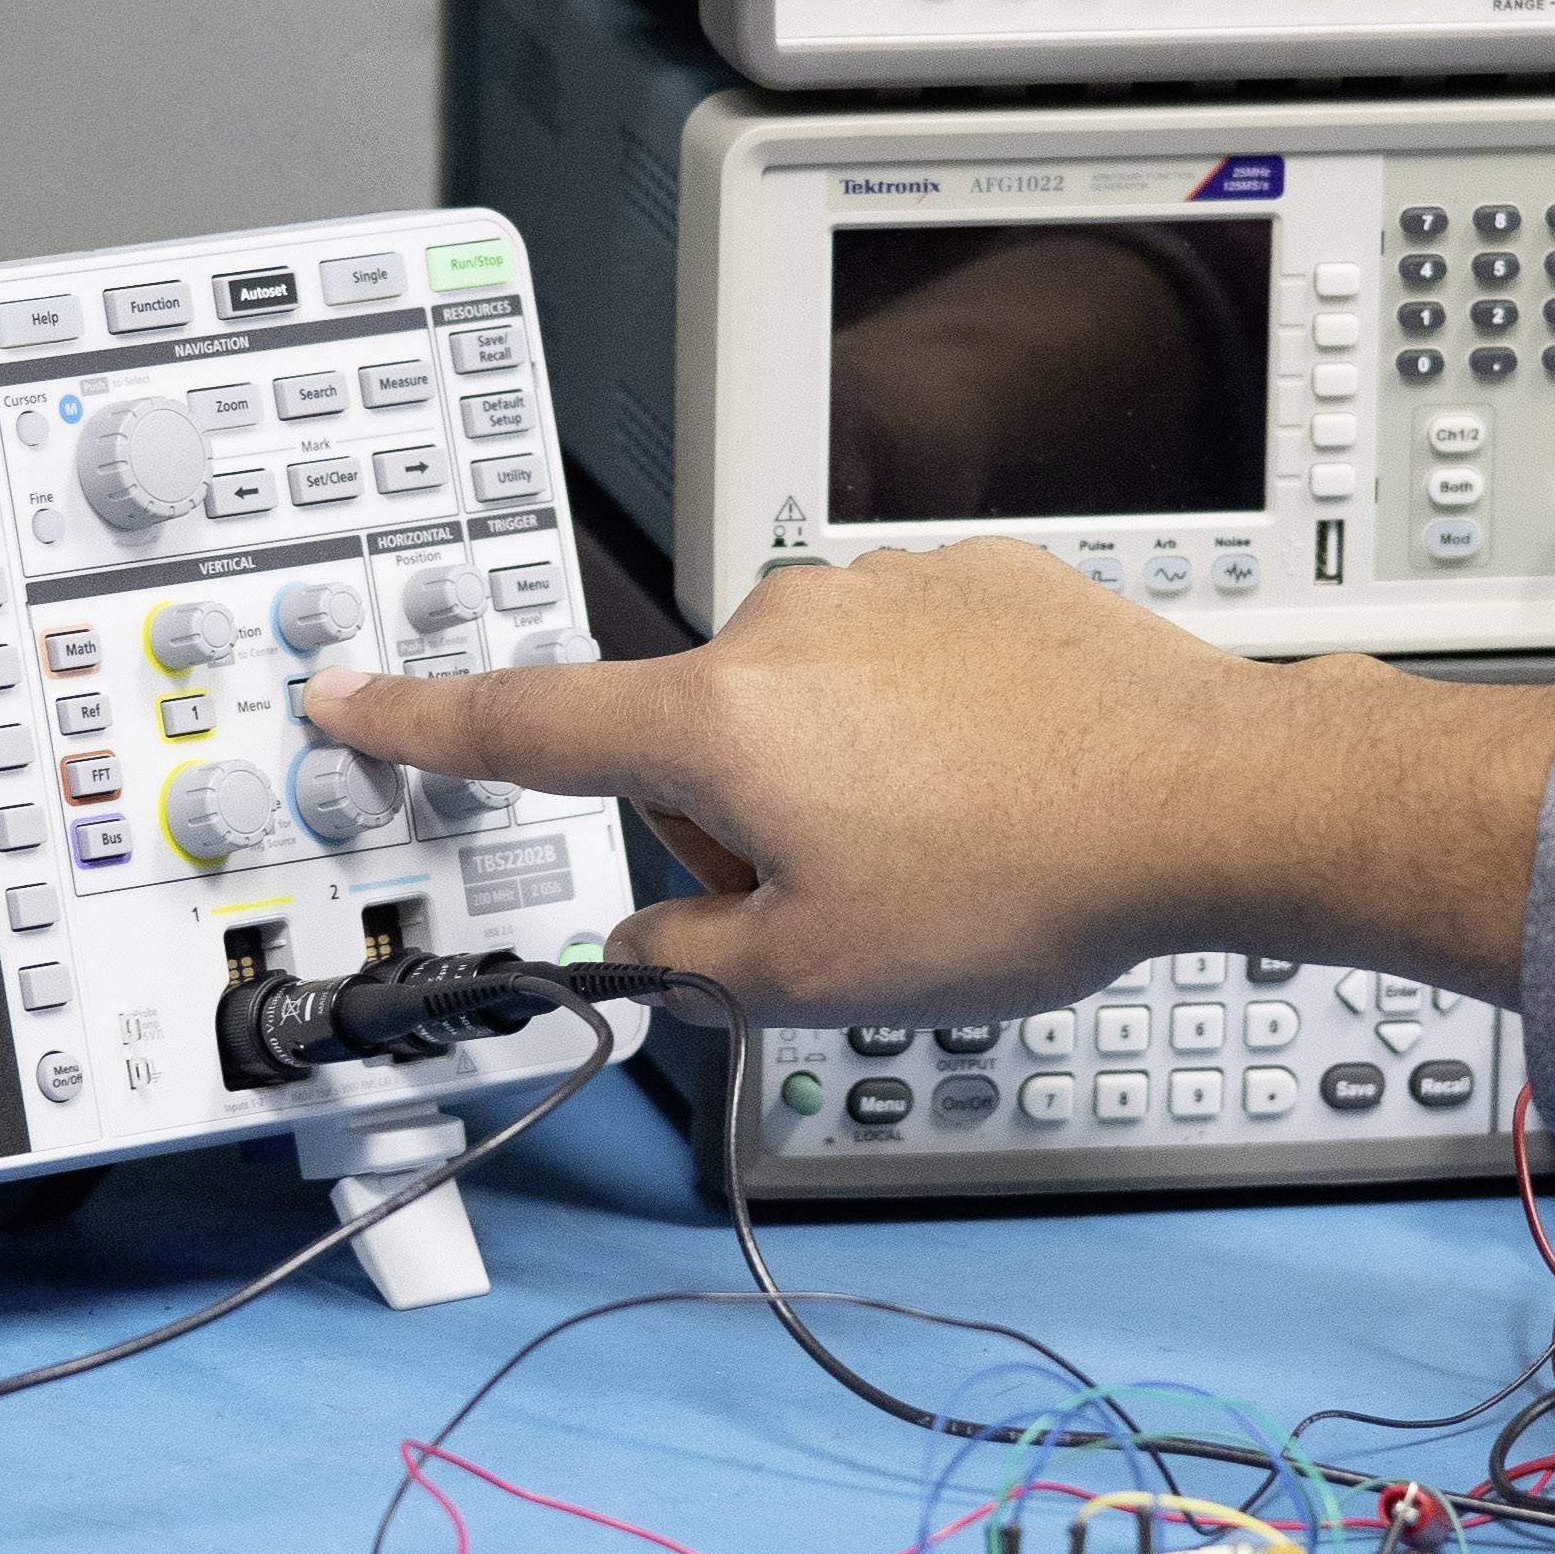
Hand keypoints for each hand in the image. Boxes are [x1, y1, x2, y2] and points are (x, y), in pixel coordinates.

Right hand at [300, 539, 1554, 1023]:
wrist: (1208, 799)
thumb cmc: (1024, 878)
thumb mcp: (817, 975)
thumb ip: (693, 961)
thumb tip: (654, 943)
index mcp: (717, 719)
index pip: (526, 723)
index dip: (419, 721)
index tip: (347, 691)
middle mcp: (784, 625)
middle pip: (692, 735)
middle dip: (732, 820)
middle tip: (835, 899)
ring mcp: (884, 589)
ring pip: (802, 699)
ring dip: (834, 772)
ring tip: (946, 849)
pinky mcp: (976, 578)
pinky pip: (899, 661)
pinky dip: (921, 725)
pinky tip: (1001, 786)